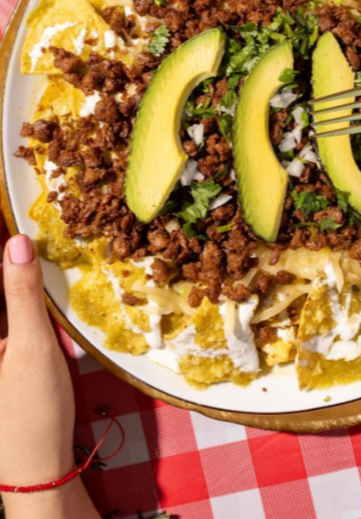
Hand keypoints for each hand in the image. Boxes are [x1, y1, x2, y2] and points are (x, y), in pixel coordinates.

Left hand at [0, 231, 99, 518]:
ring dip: (10, 277)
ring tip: (27, 243)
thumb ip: (24, 294)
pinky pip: (4, 316)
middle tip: (21, 225)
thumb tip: (17, 242)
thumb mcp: (32, 349)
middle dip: (4, 256)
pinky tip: (32, 281)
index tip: (6, 206)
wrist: (37, 472)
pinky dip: (15, 296)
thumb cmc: (31, 415)